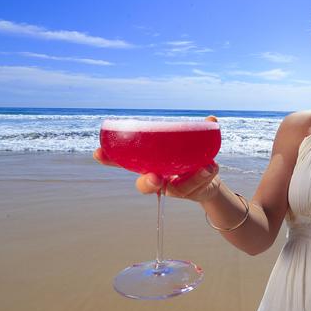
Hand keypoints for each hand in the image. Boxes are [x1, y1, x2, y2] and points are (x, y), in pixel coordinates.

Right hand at [93, 115, 220, 202]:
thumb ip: (197, 132)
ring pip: (179, 189)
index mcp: (151, 166)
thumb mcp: (188, 144)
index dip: (111, 159)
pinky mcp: (192, 192)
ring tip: (205, 166)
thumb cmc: (189, 162)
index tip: (98, 152)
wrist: (207, 184)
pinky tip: (212, 165)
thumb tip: (211, 119)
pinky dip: (206, 174)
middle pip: (145, 186)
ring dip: (191, 178)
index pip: (126, 164)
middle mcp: (160, 180)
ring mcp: (176, 189)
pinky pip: (199, 186)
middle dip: (147, 183)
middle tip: (156, 178)